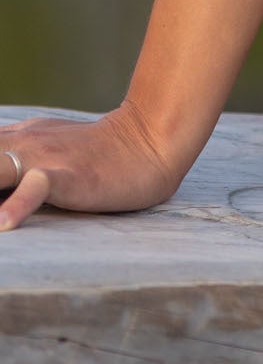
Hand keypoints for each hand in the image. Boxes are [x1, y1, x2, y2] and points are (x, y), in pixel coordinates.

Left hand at [0, 100, 186, 230]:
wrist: (148, 140)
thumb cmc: (95, 155)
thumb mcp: (43, 150)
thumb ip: (12, 161)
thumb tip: (2, 181)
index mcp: (12, 138)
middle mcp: (20, 143)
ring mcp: (42, 158)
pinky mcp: (66, 175)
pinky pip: (36, 187)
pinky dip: (17, 206)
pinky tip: (4, 225)